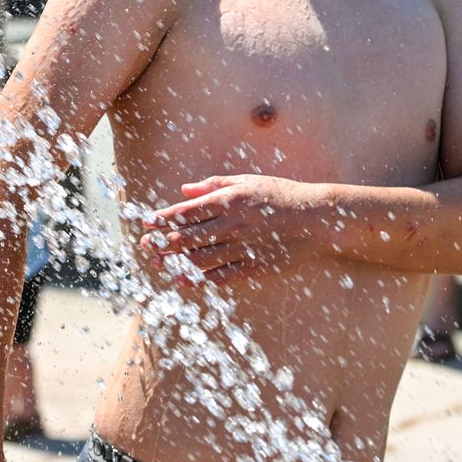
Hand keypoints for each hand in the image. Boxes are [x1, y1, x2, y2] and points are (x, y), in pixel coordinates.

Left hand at [140, 175, 326, 284]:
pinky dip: (200, 279)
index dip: (163, 218)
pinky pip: (221, 276)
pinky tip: (183, 280)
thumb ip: (213, 185)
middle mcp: (232, 225)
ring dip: (175, 262)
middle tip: (144, 245)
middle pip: (188, 237)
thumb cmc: (280, 195)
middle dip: (162, 242)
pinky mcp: (255, 267)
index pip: (187, 211)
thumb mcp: (247, 181)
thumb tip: (184, 190)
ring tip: (158, 263)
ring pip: (200, 259)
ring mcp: (243, 248)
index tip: (146, 222)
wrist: (317, 219)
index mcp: (229, 201)